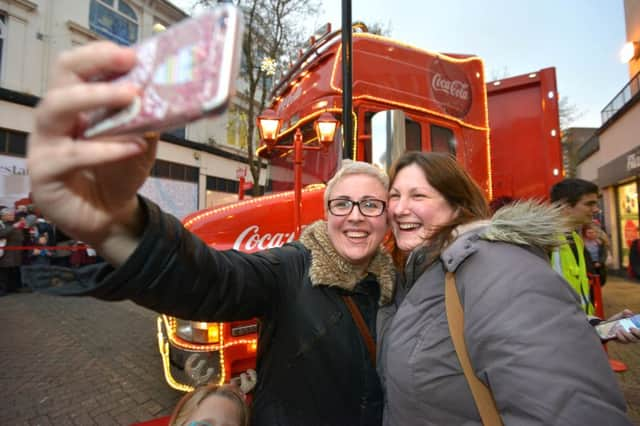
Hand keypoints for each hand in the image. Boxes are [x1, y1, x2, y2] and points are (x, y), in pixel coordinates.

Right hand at [28, 42, 156, 264]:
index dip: (98, 56)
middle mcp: (54, 119)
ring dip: (96, 99)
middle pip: (61, 80)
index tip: (129, 53)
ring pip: (55, 109)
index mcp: (75, 105)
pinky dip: (105, 148)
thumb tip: (170, 91)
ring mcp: (44, 144)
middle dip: (93, 66)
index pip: (75, 68)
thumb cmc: (120, 172)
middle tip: (129, 67)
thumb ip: (148, 118)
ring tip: (132, 97)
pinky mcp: (43, 172)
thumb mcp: (142, 140)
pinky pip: (71, 155)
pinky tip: (132, 146)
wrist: (111, 216)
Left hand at [606, 309, 639, 343]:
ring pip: (631, 340)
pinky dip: (621, 337)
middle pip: (639, 337)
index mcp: (636, 329)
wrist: (606, 326)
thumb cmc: (617, 320)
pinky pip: (623, 341)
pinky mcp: (622, 341)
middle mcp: (634, 335)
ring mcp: (628, 339)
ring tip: (620, 329)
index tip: (637, 327)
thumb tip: (629, 312)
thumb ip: (625, 313)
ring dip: (627, 334)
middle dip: (636, 333)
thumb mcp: (621, 315)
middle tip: (630, 328)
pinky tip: (617, 332)